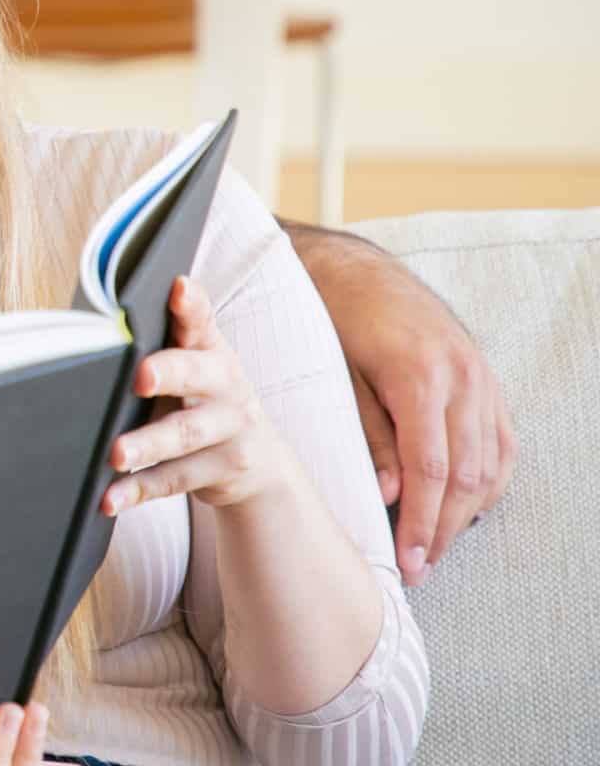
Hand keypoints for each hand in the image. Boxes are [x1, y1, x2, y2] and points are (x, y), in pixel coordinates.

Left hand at [104, 276, 292, 514]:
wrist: (255, 459)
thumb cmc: (199, 398)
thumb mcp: (191, 365)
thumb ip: (159, 342)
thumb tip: (97, 327)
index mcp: (210, 349)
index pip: (201, 319)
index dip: (190, 304)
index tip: (175, 287)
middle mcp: (226, 385)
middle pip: (196, 376)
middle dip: (169, 373)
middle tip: (140, 377)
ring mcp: (227, 430)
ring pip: (184, 435)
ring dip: (148, 445)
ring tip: (116, 454)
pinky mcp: (220, 470)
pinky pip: (174, 480)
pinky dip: (138, 491)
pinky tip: (109, 498)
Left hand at [294, 227, 516, 583]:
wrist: (357, 271)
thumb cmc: (336, 321)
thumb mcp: (339, 374)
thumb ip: (368, 434)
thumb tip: (390, 495)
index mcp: (422, 377)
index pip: (431, 470)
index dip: (422, 522)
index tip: (408, 561)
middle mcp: (463, 378)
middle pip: (466, 474)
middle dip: (444, 528)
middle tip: (418, 567)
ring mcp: (482, 378)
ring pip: (491, 462)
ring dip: (468, 511)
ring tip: (437, 546)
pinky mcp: (487, 380)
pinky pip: (501, 441)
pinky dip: (489, 479)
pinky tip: (466, 506)